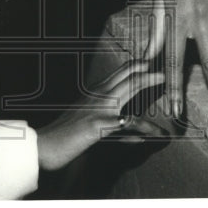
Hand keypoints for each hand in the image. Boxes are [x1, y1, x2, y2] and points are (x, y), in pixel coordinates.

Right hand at [37, 61, 164, 171]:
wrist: (45, 145)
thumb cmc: (64, 134)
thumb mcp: (86, 122)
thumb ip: (108, 120)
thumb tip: (128, 125)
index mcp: (94, 92)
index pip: (118, 73)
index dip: (134, 66)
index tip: (149, 62)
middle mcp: (97, 95)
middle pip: (125, 75)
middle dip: (145, 68)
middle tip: (162, 67)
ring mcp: (98, 108)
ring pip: (127, 87)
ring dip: (147, 81)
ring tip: (162, 81)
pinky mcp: (99, 124)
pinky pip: (127, 123)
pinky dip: (145, 127)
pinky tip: (156, 133)